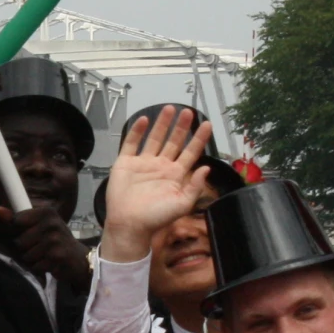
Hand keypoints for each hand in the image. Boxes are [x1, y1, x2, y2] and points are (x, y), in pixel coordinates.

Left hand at [0, 203, 91, 290]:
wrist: (79, 259)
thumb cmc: (55, 240)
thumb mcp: (39, 225)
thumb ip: (17, 219)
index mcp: (46, 212)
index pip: (16, 222)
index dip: (18, 232)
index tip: (29, 234)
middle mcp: (51, 223)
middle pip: (19, 241)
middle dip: (25, 248)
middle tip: (40, 247)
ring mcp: (55, 240)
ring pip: (25, 255)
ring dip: (32, 259)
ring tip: (45, 255)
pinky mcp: (56, 256)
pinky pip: (35, 265)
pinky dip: (39, 267)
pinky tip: (49, 263)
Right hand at [101, 106, 212, 263]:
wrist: (129, 224)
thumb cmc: (156, 217)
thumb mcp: (182, 204)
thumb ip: (195, 186)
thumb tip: (206, 168)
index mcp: (175, 175)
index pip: (190, 152)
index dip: (199, 139)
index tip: (207, 124)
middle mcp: (161, 166)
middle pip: (174, 141)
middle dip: (181, 127)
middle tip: (188, 112)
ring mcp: (143, 163)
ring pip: (155, 138)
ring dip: (162, 124)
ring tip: (170, 108)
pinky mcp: (126, 163)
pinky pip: (132, 143)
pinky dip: (137, 131)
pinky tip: (144, 119)